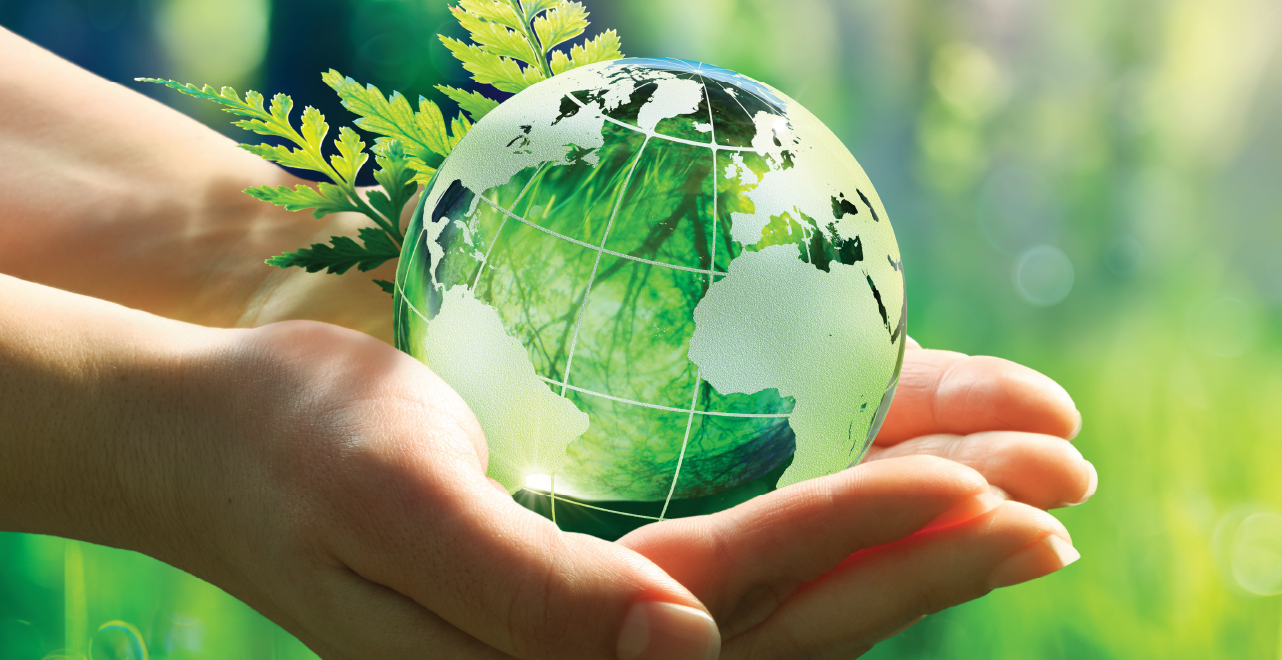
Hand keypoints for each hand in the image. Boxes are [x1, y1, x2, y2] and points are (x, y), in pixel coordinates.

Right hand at [134, 323, 1090, 658]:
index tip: (981, 485)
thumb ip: (536, 592)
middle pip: (814, 610)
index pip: (752, 594)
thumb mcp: (398, 507)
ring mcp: (625, 614)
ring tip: (1047, 478)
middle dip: (944, 550)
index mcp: (559, 655)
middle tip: (1066, 494)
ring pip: (812, 584)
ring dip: (926, 534)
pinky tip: (939, 463)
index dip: (870, 536)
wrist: (216, 439)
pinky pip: (774, 550)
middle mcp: (612, 649)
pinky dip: (860, 505)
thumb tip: (686, 653)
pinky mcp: (630, 570)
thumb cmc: (295, 454)